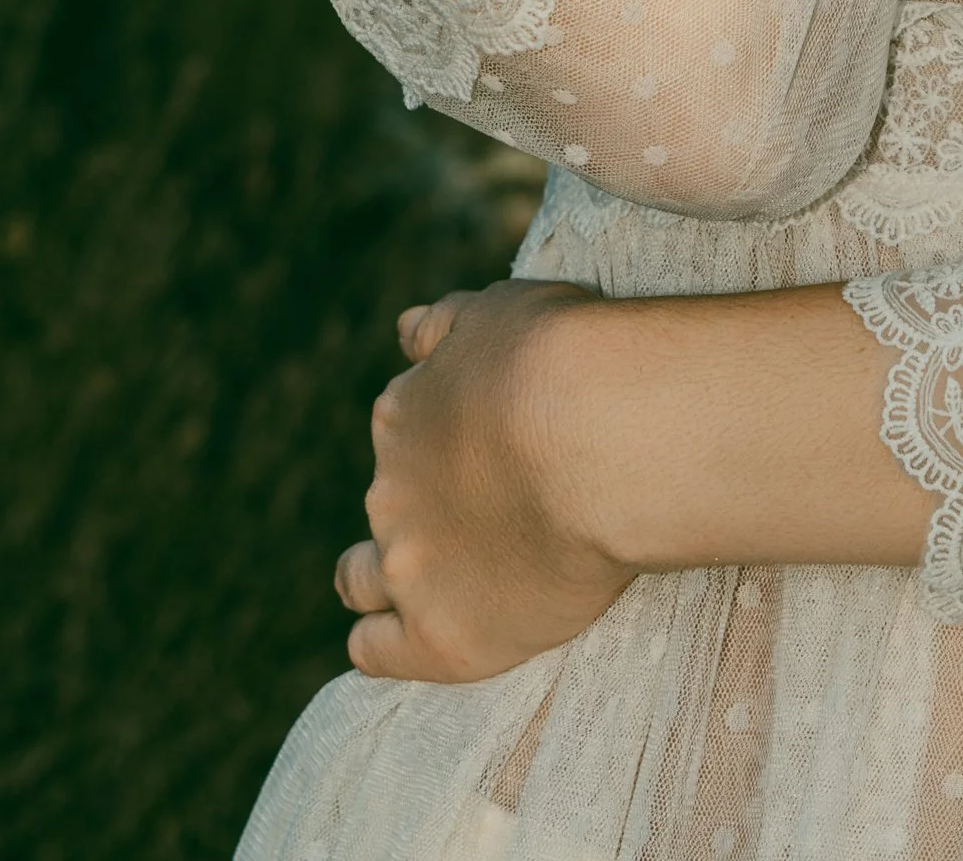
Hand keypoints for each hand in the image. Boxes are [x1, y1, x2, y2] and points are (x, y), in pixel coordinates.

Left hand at [334, 283, 630, 683]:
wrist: (602, 436)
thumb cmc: (565, 359)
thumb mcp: (498, 311)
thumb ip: (443, 324)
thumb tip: (402, 331)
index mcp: (402, 415)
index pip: (404, 432)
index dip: (446, 441)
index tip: (497, 447)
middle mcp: (391, 493)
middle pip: (389, 506)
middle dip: (425, 508)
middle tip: (494, 512)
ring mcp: (408, 569)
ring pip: (360, 581)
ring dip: (382, 580)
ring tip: (440, 582)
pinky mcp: (439, 637)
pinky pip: (376, 652)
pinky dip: (384, 645)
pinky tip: (419, 637)